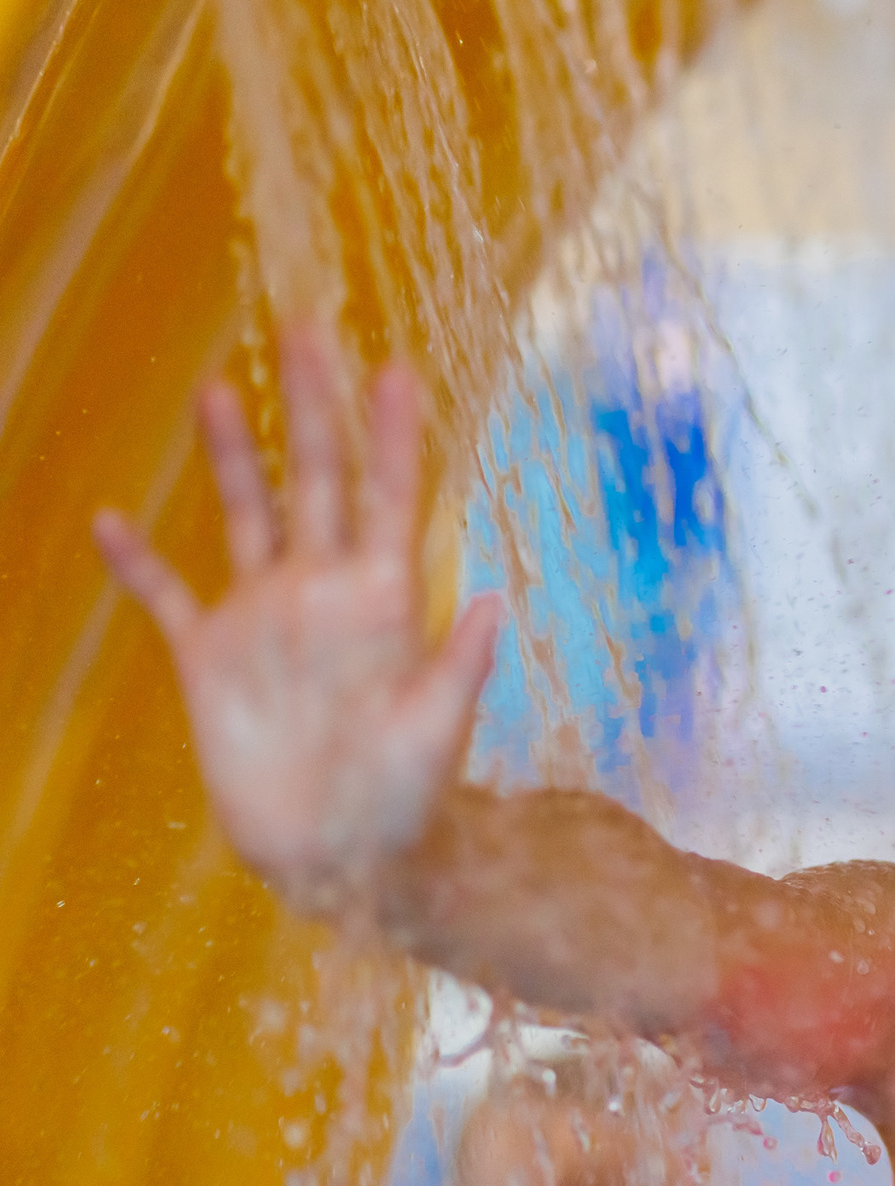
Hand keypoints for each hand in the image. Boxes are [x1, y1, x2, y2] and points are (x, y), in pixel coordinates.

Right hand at [94, 327, 501, 910]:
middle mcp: (322, 592)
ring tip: (221, 390)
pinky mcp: (208, 659)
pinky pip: (166, 598)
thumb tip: (495, 602)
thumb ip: (461, 667)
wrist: (344, 857)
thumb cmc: (406, 799)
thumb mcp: (438, 733)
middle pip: (318, 479)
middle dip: (315, 406)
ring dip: (235, 455)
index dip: (393, 435)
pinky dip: (137, 563)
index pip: (392, 497)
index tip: (396, 368)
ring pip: (246, 515)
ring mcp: (263, 618)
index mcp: (385, 601)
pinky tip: (109, 521)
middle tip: (309, 328)